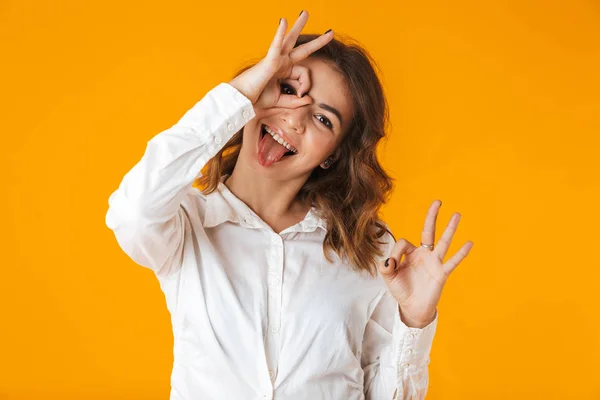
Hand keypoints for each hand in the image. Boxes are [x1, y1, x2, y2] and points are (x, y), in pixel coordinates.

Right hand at [228, 11, 333, 108]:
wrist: (244, 100)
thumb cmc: (258, 98)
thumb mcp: (282, 101)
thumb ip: (296, 101)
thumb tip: (309, 99)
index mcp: (285, 71)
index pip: (305, 74)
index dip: (305, 85)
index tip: (300, 95)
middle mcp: (282, 62)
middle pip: (302, 48)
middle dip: (317, 41)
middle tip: (330, 32)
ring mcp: (276, 58)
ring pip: (290, 39)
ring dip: (298, 25)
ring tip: (305, 13)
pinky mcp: (269, 60)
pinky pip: (276, 44)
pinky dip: (280, 33)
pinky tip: (283, 21)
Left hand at [378, 200, 473, 327]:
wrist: (412, 308)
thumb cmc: (401, 290)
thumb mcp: (388, 277)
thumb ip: (385, 267)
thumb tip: (389, 260)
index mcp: (410, 253)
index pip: (404, 242)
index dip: (396, 252)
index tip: (392, 264)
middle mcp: (423, 254)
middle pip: (428, 231)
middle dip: (432, 216)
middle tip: (438, 201)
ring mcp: (434, 262)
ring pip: (443, 242)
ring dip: (450, 228)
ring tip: (457, 214)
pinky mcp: (441, 273)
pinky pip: (452, 261)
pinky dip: (461, 253)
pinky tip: (469, 243)